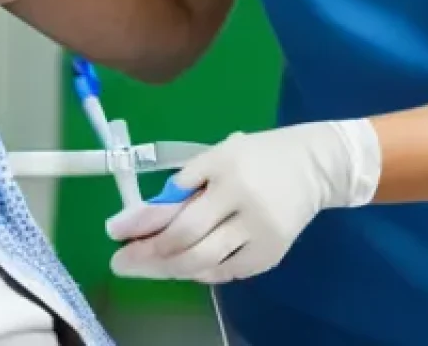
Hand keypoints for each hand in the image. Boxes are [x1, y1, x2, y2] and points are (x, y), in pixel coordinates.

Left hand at [105, 119, 380, 283]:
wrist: (314, 165)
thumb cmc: (257, 156)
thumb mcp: (221, 156)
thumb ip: (188, 184)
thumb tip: (144, 218)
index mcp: (226, 164)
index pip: (174, 198)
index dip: (141, 219)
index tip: (113, 231)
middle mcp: (242, 197)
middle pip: (185, 237)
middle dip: (147, 252)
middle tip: (121, 261)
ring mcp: (259, 230)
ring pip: (202, 261)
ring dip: (167, 268)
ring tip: (144, 267)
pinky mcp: (270, 253)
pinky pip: (225, 271)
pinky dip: (200, 271)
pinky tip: (183, 267)